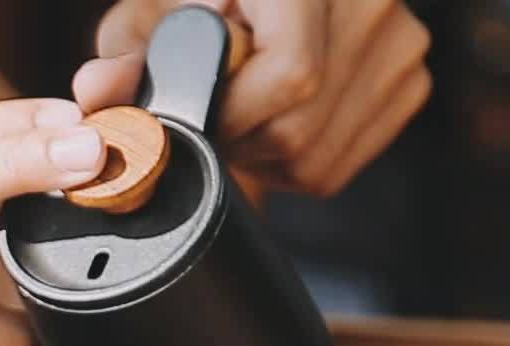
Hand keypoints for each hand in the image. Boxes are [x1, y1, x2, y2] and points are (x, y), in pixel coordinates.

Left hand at [76, 0, 431, 195]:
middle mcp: (371, 2)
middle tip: (211, 114)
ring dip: (259, 157)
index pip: (290, 76)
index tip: (196, 111)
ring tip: (240, 110)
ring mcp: (402, 42)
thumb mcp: (148, 14)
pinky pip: (338, 165)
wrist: (256, 0)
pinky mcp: (410, 82)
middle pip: (299, 128)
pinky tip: (273, 121)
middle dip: (237, 141)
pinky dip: (292, 162)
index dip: (230, 114)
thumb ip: (125, 56)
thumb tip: (100, 92)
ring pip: (317, 156)